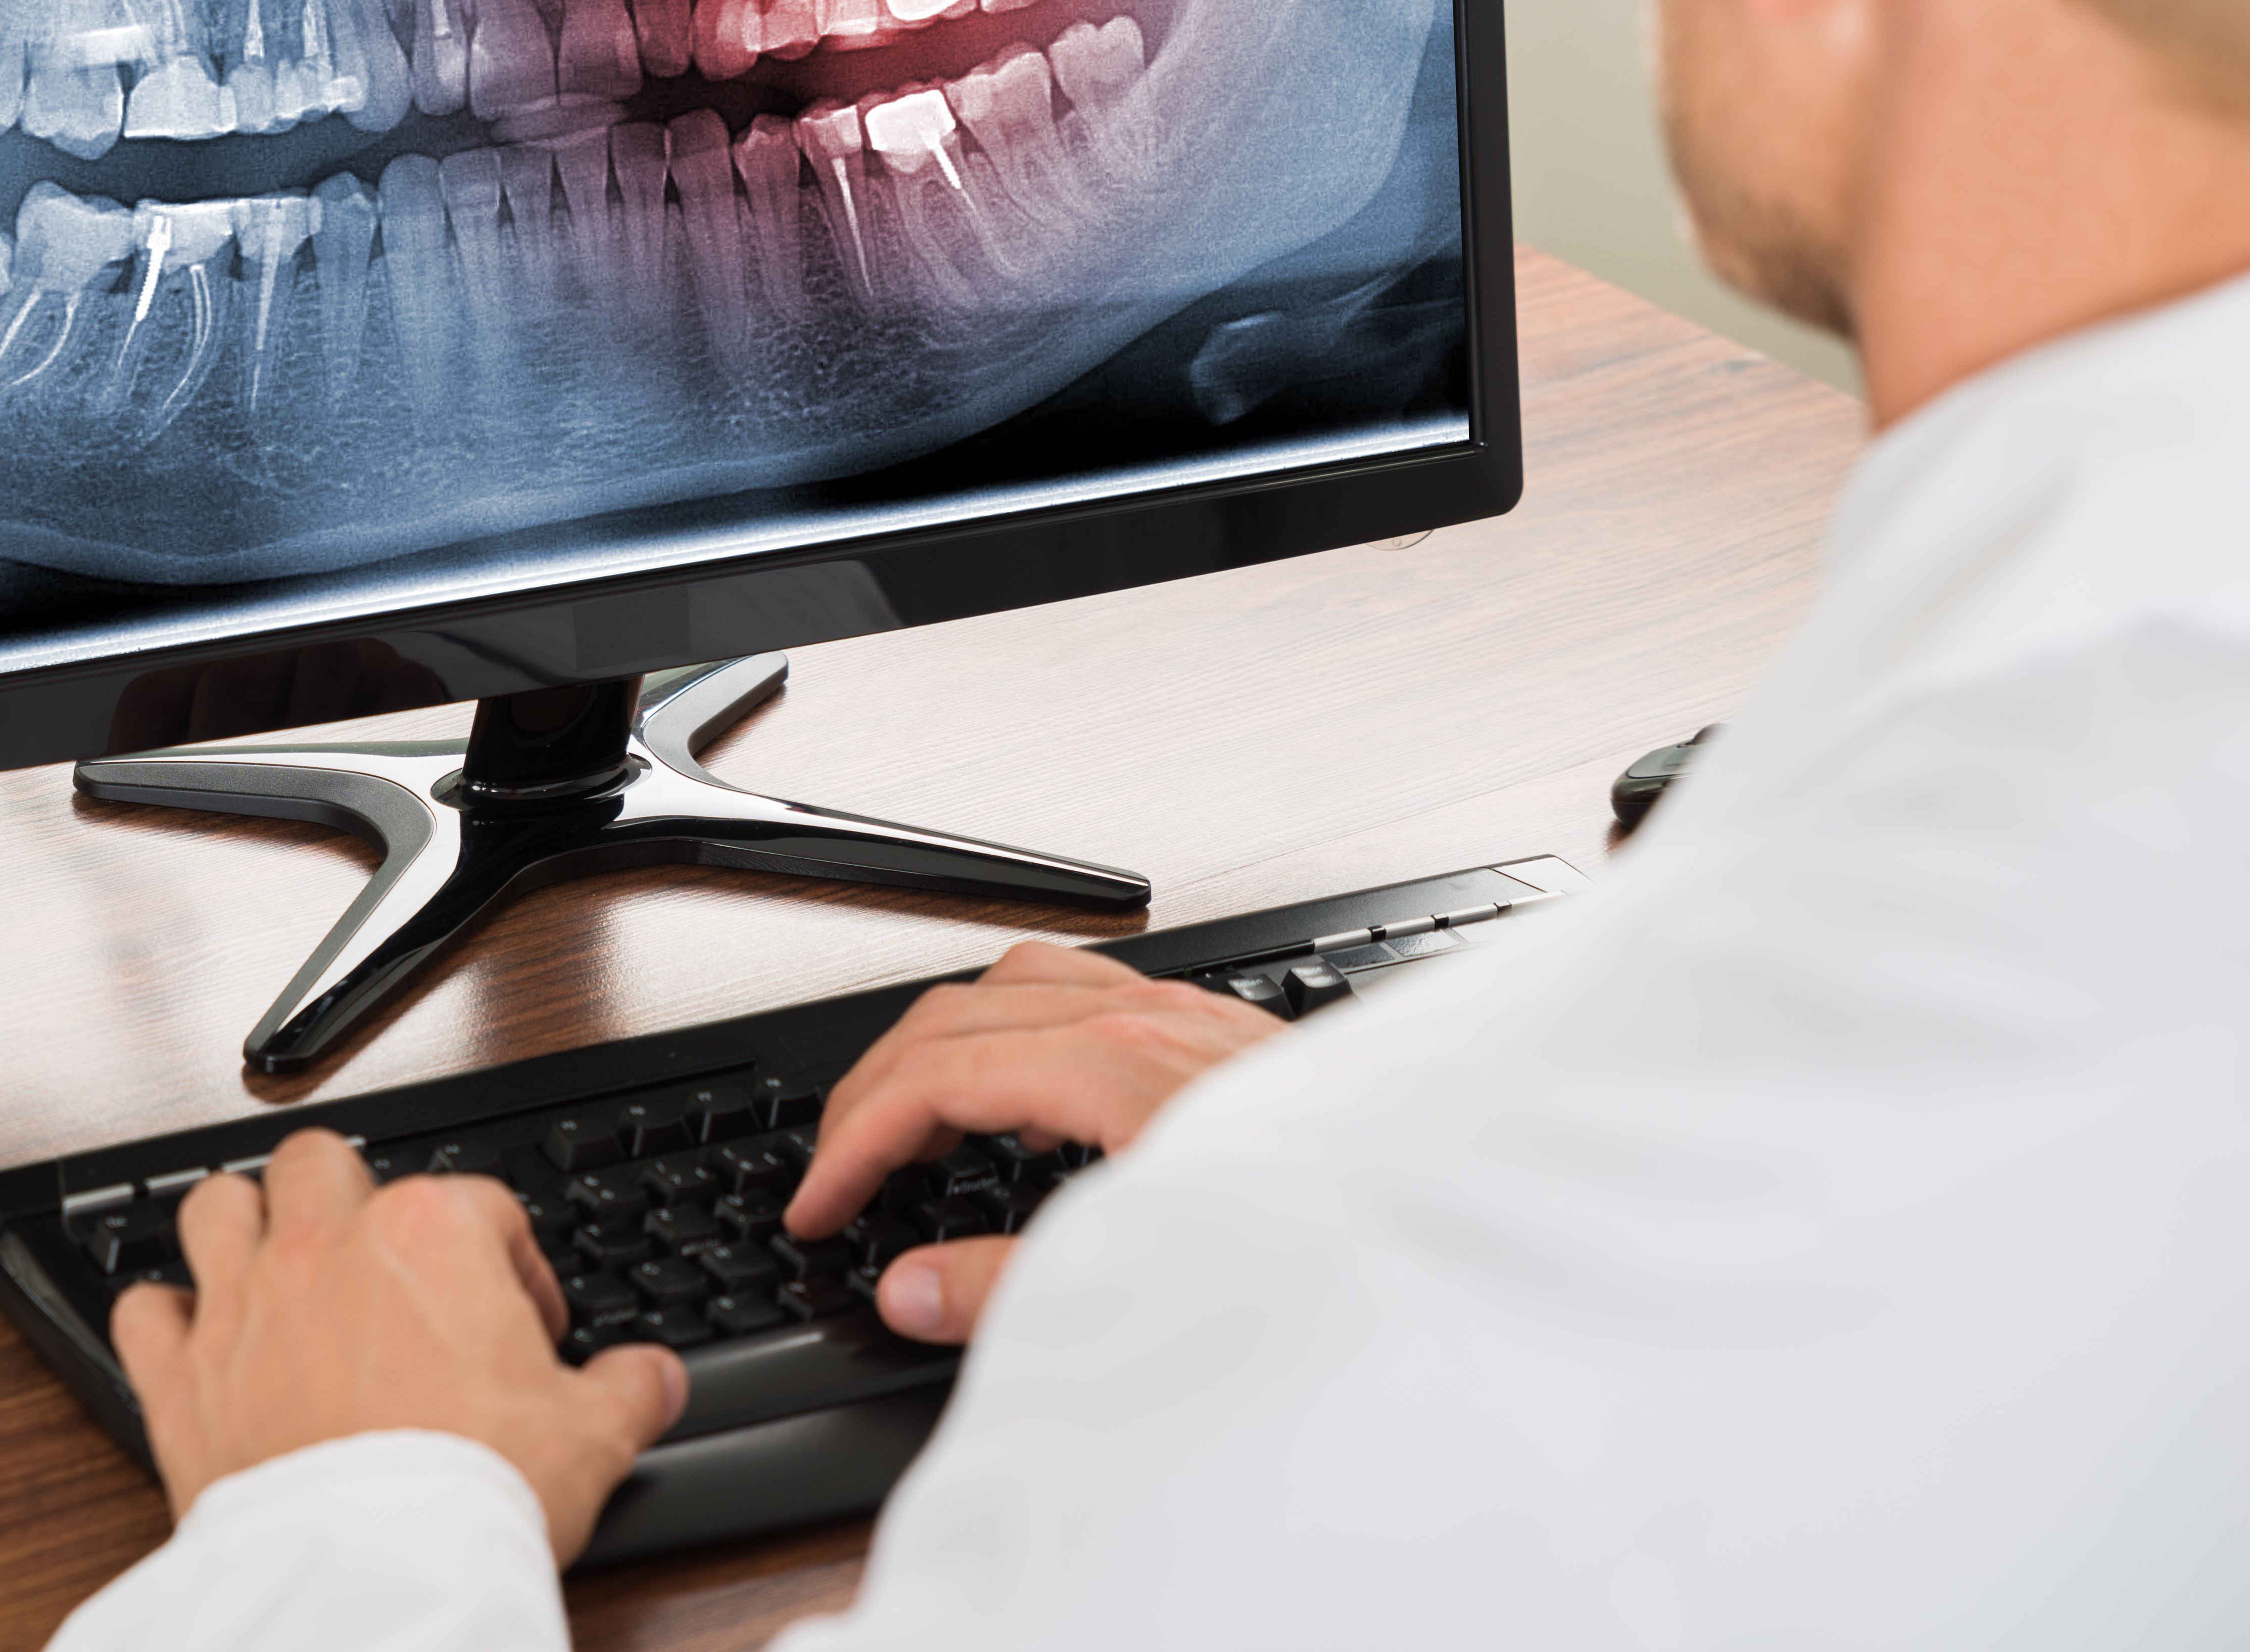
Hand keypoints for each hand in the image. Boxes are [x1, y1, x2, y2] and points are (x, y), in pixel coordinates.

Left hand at [110, 1128, 689, 1561]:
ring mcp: (245, 1304)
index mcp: (431, 1237)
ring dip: (240, 1227)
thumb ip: (629, 1390)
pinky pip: (145, 1312)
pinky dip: (163, 1321)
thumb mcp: (591, 1437)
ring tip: (275, 1267)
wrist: (379, 1570)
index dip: (508, 1260)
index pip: (479, 1205)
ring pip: (216, 1205)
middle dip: (345, 1194)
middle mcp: (326, 1248)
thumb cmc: (472, 1490)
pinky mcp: (184, 1377)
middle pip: (321, 1162)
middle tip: (376, 1255)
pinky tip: (195, 1342)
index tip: (518, 1320)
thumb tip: (654, 1379)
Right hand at [784, 941, 1282, 1343]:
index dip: (857, 1141)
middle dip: (879, 1087)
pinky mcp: (1219, 1032)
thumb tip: (909, 1290)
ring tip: (913, 1116)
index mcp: (1115, 1066)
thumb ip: (1014, 1287)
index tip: (819, 1202)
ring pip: (1019, 981)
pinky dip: (1020, 1030)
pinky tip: (1030, 1092)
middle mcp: (1147, 1020)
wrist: (1453, 1208)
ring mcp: (1185, 1015)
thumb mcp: (1152, 1271)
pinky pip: (1086, 991)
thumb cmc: (1325, 1228)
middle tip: (838, 1165)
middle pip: (958, 1013)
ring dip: (945, 1042)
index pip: (935, 1078)